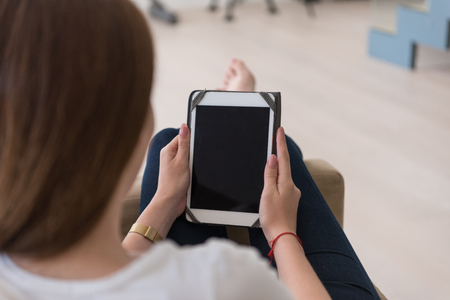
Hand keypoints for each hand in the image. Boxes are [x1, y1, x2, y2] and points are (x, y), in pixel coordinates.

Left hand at [153, 124, 190, 218]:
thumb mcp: (182, 160)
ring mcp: (174, 165)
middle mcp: (169, 157)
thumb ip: (184, 143)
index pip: (181, 137)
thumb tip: (184, 127)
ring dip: (193, 163)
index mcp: (167, 150)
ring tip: (189, 172)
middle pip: (186, 147)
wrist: (170, 202)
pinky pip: (189, 166)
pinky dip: (192, 169)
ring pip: (189, 157)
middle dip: (193, 153)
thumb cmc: (173, 184)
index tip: (195, 147)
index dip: (191, 140)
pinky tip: (191, 175)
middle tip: (191, 163)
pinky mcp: (178, 173)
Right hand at [259, 127, 300, 242]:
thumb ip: (270, 175)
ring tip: (271, 158)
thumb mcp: (268, 193)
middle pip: (284, 165)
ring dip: (277, 167)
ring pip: (283, 176)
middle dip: (279, 152)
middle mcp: (292, 187)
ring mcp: (292, 195)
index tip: (280, 130)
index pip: (283, 158)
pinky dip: (277, 180)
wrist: (282, 238)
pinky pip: (282, 185)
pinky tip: (272, 183)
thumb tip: (273, 158)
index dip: (281, 143)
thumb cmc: (273, 218)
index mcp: (287, 183)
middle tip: (276, 137)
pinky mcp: (289, 202)